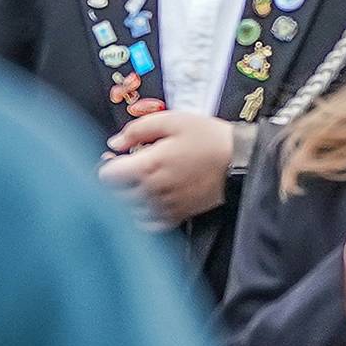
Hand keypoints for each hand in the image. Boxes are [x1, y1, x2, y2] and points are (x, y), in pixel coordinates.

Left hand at [96, 110, 234, 227]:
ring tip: (139, 184)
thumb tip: (115, 143)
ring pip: (128, 211)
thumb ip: (138, 129)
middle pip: (114, 195)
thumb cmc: (207, 137)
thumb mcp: (172, 120)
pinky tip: (148, 202)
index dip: (108, 165)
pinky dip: (141, 215)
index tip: (117, 158)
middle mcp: (152, 190)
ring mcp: (164, 206)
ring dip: (126, 199)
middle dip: (116, 182)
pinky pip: (147, 224)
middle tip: (128, 168)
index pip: (107, 176)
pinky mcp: (176, 216)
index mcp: (148, 165)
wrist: (238, 160)